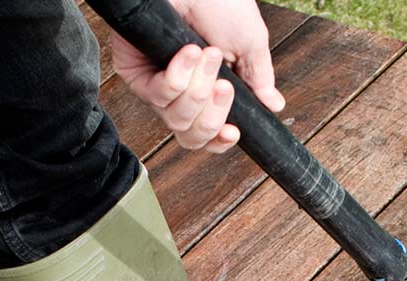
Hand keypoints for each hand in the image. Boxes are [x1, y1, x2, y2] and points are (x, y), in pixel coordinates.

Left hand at [111, 0, 285, 153]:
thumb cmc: (221, 1)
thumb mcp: (249, 43)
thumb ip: (258, 78)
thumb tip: (274, 105)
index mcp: (204, 91)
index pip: (206, 134)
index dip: (218, 141)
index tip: (233, 132)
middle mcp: (177, 93)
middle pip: (190, 135)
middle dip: (212, 113)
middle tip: (223, 85)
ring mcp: (153, 84)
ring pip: (175, 119)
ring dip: (198, 89)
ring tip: (208, 55)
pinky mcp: (133, 71)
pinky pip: (158, 95)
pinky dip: (179, 76)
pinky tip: (188, 52)